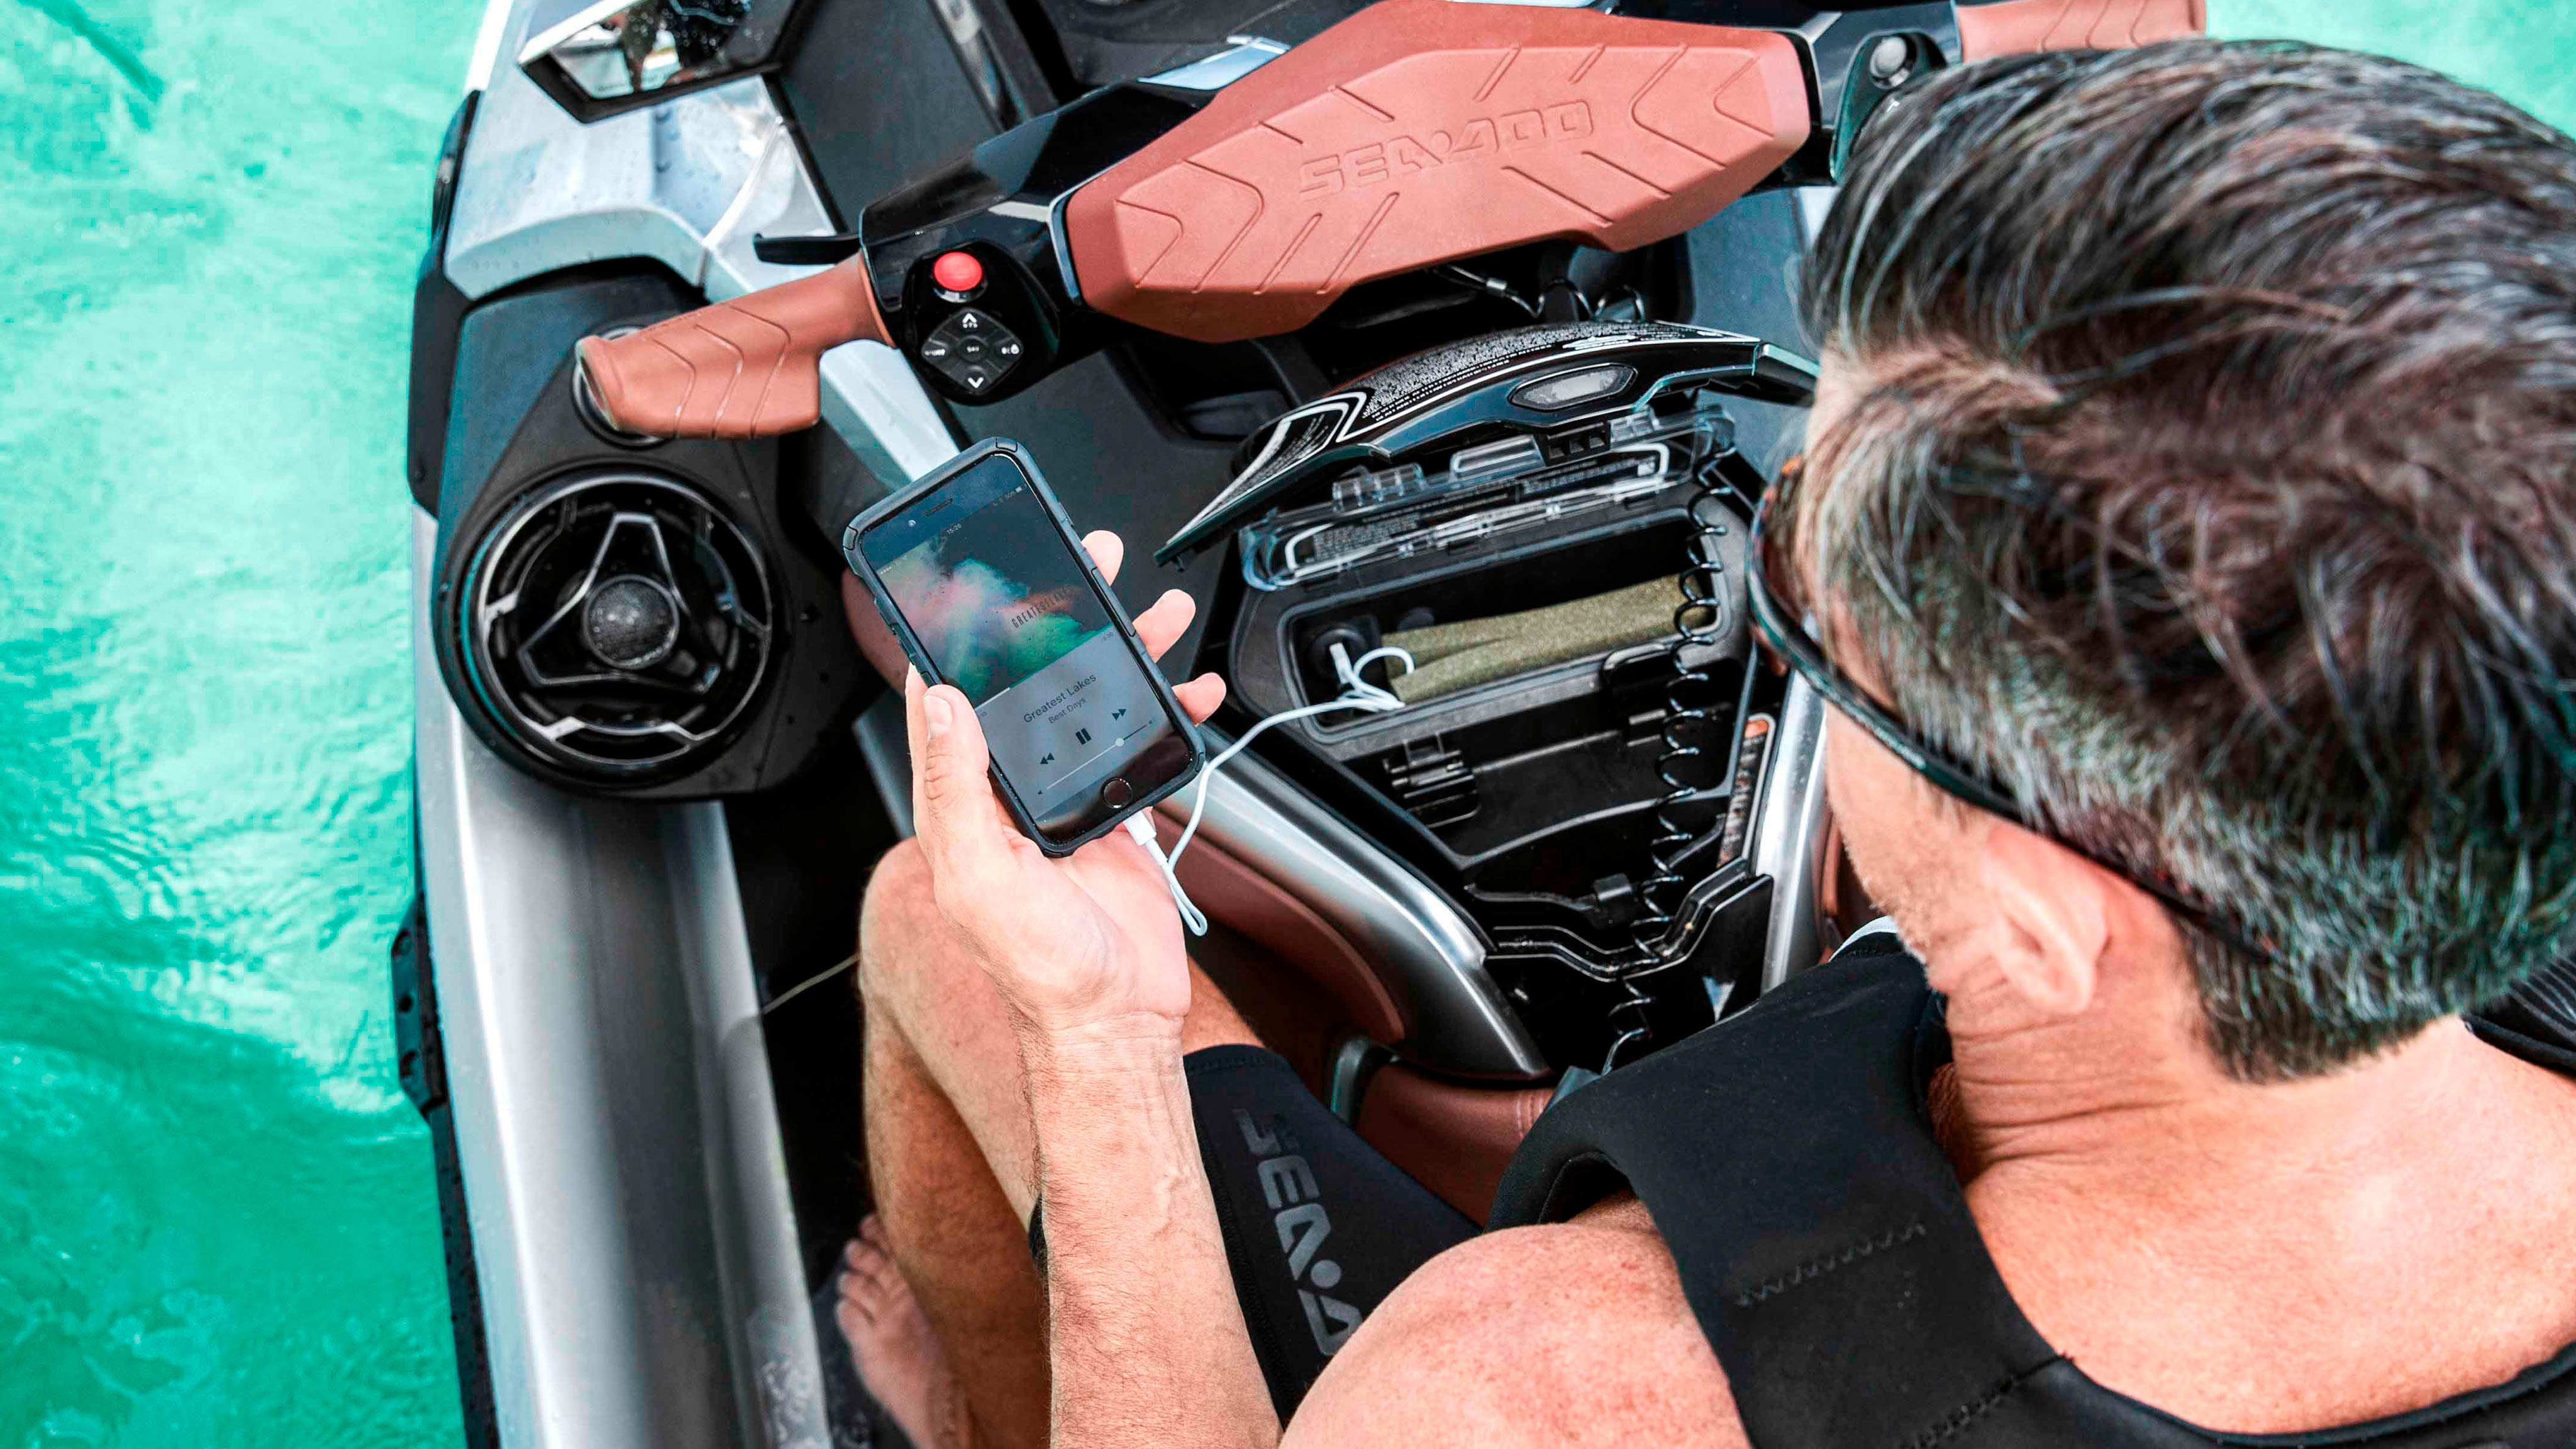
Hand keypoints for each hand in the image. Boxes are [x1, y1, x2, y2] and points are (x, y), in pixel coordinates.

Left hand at [903, 531, 1226, 1043]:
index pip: (949, 700)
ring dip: (1122, 655)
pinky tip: (1190, 690)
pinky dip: (1169, 713)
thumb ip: (956, 789)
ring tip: (1151, 612)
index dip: (963, 640)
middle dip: (1058, 624)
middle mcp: (1011, 795)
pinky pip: (1140, 746)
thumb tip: (939, 703)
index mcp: (964, 802)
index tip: (983, 587)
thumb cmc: (1040, 970)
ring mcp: (1066, 801)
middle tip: (1082, 570)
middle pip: (1029, 686)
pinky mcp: (1116, 815)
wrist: (1114, 1020)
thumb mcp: (978, 877)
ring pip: (1090, 705)